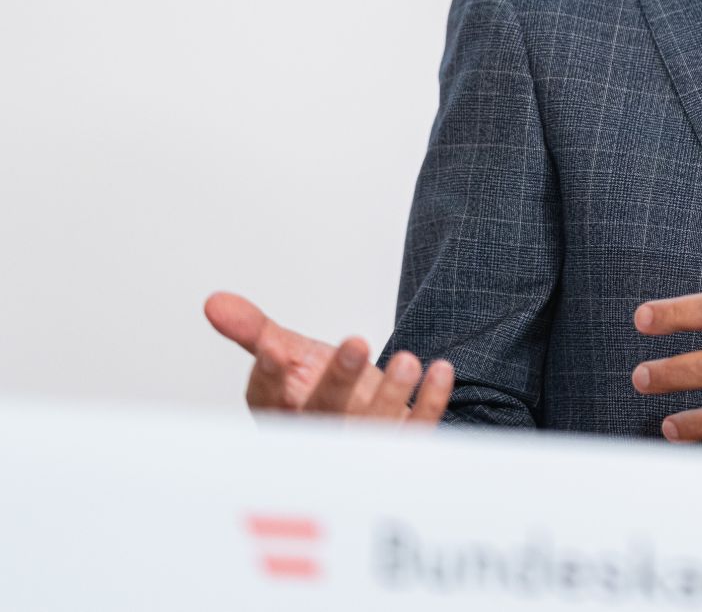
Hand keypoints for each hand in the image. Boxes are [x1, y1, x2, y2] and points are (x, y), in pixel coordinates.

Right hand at [203, 291, 453, 423]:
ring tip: (406, 359)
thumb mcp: (287, 355)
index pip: (270, 400)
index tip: (273, 349)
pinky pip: (418, 431)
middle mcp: (321, 434)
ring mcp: (362, 444)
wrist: (364, 415)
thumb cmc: (321, 387)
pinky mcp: (401, 447)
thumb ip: (254, 330)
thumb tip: (215, 302)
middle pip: (325, 414)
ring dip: (391, 395)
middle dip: (339, 381)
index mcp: (285, 413)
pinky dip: (430, 403)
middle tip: (356, 341)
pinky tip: (440, 370)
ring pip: (373, 428)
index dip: (269, 377)